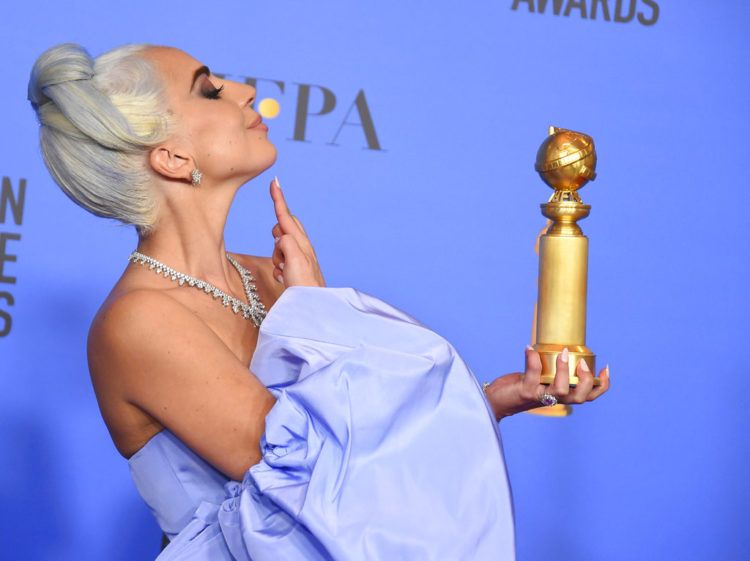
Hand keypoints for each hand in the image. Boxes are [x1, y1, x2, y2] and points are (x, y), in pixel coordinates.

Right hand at [269, 177, 325, 287]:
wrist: (311, 308)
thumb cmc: (303, 286)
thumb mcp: (294, 259)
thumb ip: (286, 242)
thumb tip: (281, 237)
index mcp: (301, 242)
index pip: (287, 216)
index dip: (279, 199)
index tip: (275, 182)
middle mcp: (302, 247)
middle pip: (284, 228)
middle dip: (277, 234)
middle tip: (280, 251)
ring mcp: (299, 257)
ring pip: (279, 245)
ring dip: (276, 256)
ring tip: (284, 272)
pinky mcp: (296, 268)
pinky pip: (280, 261)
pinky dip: (278, 268)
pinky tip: (285, 279)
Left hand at [484, 347, 609, 421]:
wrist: (496, 401)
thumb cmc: (519, 386)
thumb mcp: (540, 377)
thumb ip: (551, 368)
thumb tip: (561, 344)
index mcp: (562, 395)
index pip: (589, 396)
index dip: (601, 385)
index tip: (605, 368)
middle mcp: (553, 399)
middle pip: (580, 398)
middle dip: (587, 381)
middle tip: (583, 364)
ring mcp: (540, 396)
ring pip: (560, 390)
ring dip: (564, 371)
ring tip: (563, 352)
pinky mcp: (525, 392)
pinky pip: (532, 376)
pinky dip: (532, 359)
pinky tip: (529, 348)